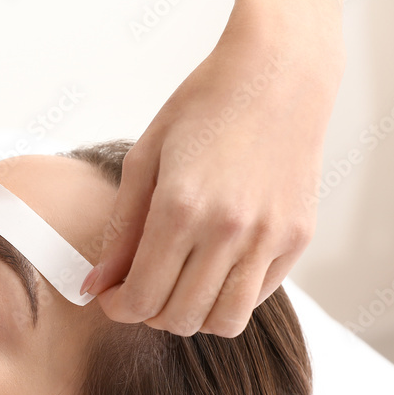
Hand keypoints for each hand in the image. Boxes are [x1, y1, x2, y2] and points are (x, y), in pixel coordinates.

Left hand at [83, 6, 343, 336]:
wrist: (278, 73)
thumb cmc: (204, 107)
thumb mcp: (144, 159)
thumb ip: (119, 230)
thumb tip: (96, 286)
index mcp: (180, 208)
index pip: (142, 297)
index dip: (119, 308)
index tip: (112, 297)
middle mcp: (228, 230)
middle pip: (180, 317)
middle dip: (150, 314)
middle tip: (140, 289)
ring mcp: (269, 238)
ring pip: (224, 321)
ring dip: (193, 315)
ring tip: (178, 286)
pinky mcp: (298, 238)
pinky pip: (257, 296)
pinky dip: (229, 295)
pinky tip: (214, 265)